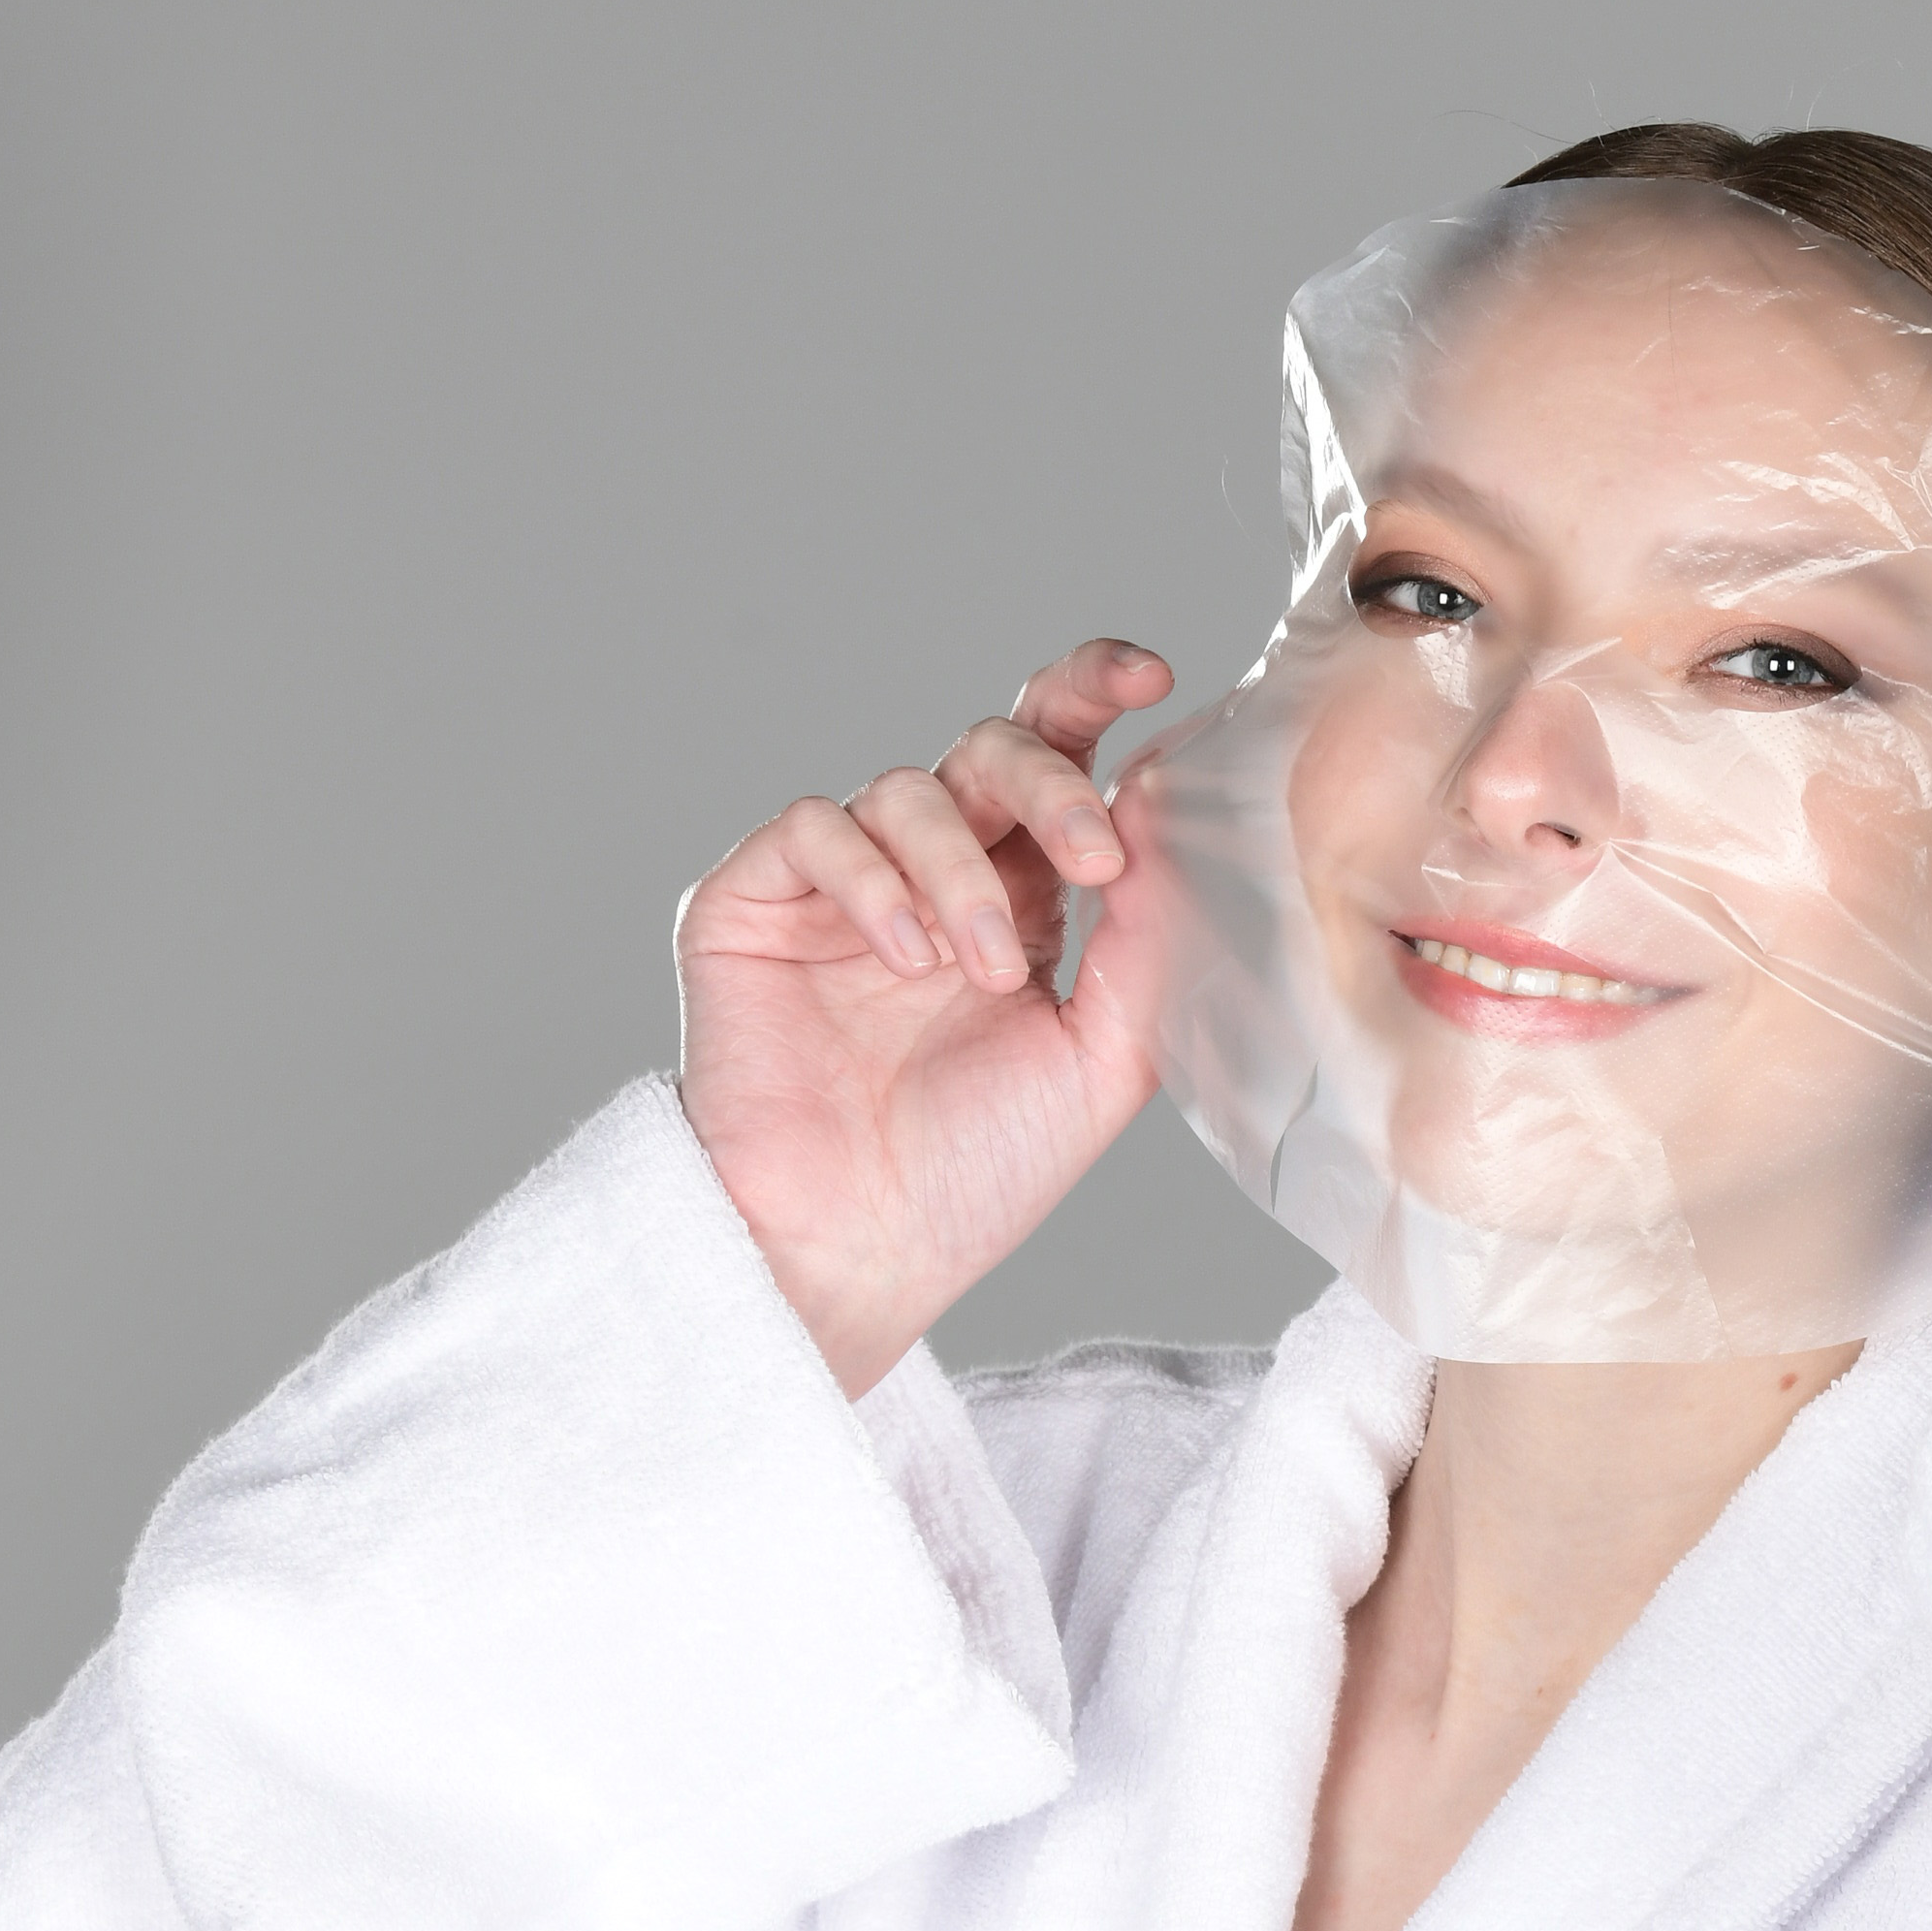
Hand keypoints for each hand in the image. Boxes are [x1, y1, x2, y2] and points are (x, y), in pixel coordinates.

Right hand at [675, 638, 1176, 1395]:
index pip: (1061, 758)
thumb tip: (1179, 821)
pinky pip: (816, 828)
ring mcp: (839, 883)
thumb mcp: (1104, 1058)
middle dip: (1051, 781)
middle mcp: (932, 870)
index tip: (1157, 680)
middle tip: (1095, 859)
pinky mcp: (751, 900)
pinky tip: (907, 956)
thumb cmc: (976, 1171)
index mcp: (1022, 893)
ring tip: (983, 971)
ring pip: (907, 788)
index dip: (1098, 696)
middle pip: (990, 746)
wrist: (853, 1250)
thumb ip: (1151, 943)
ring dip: (963, 871)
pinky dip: (874, 878)